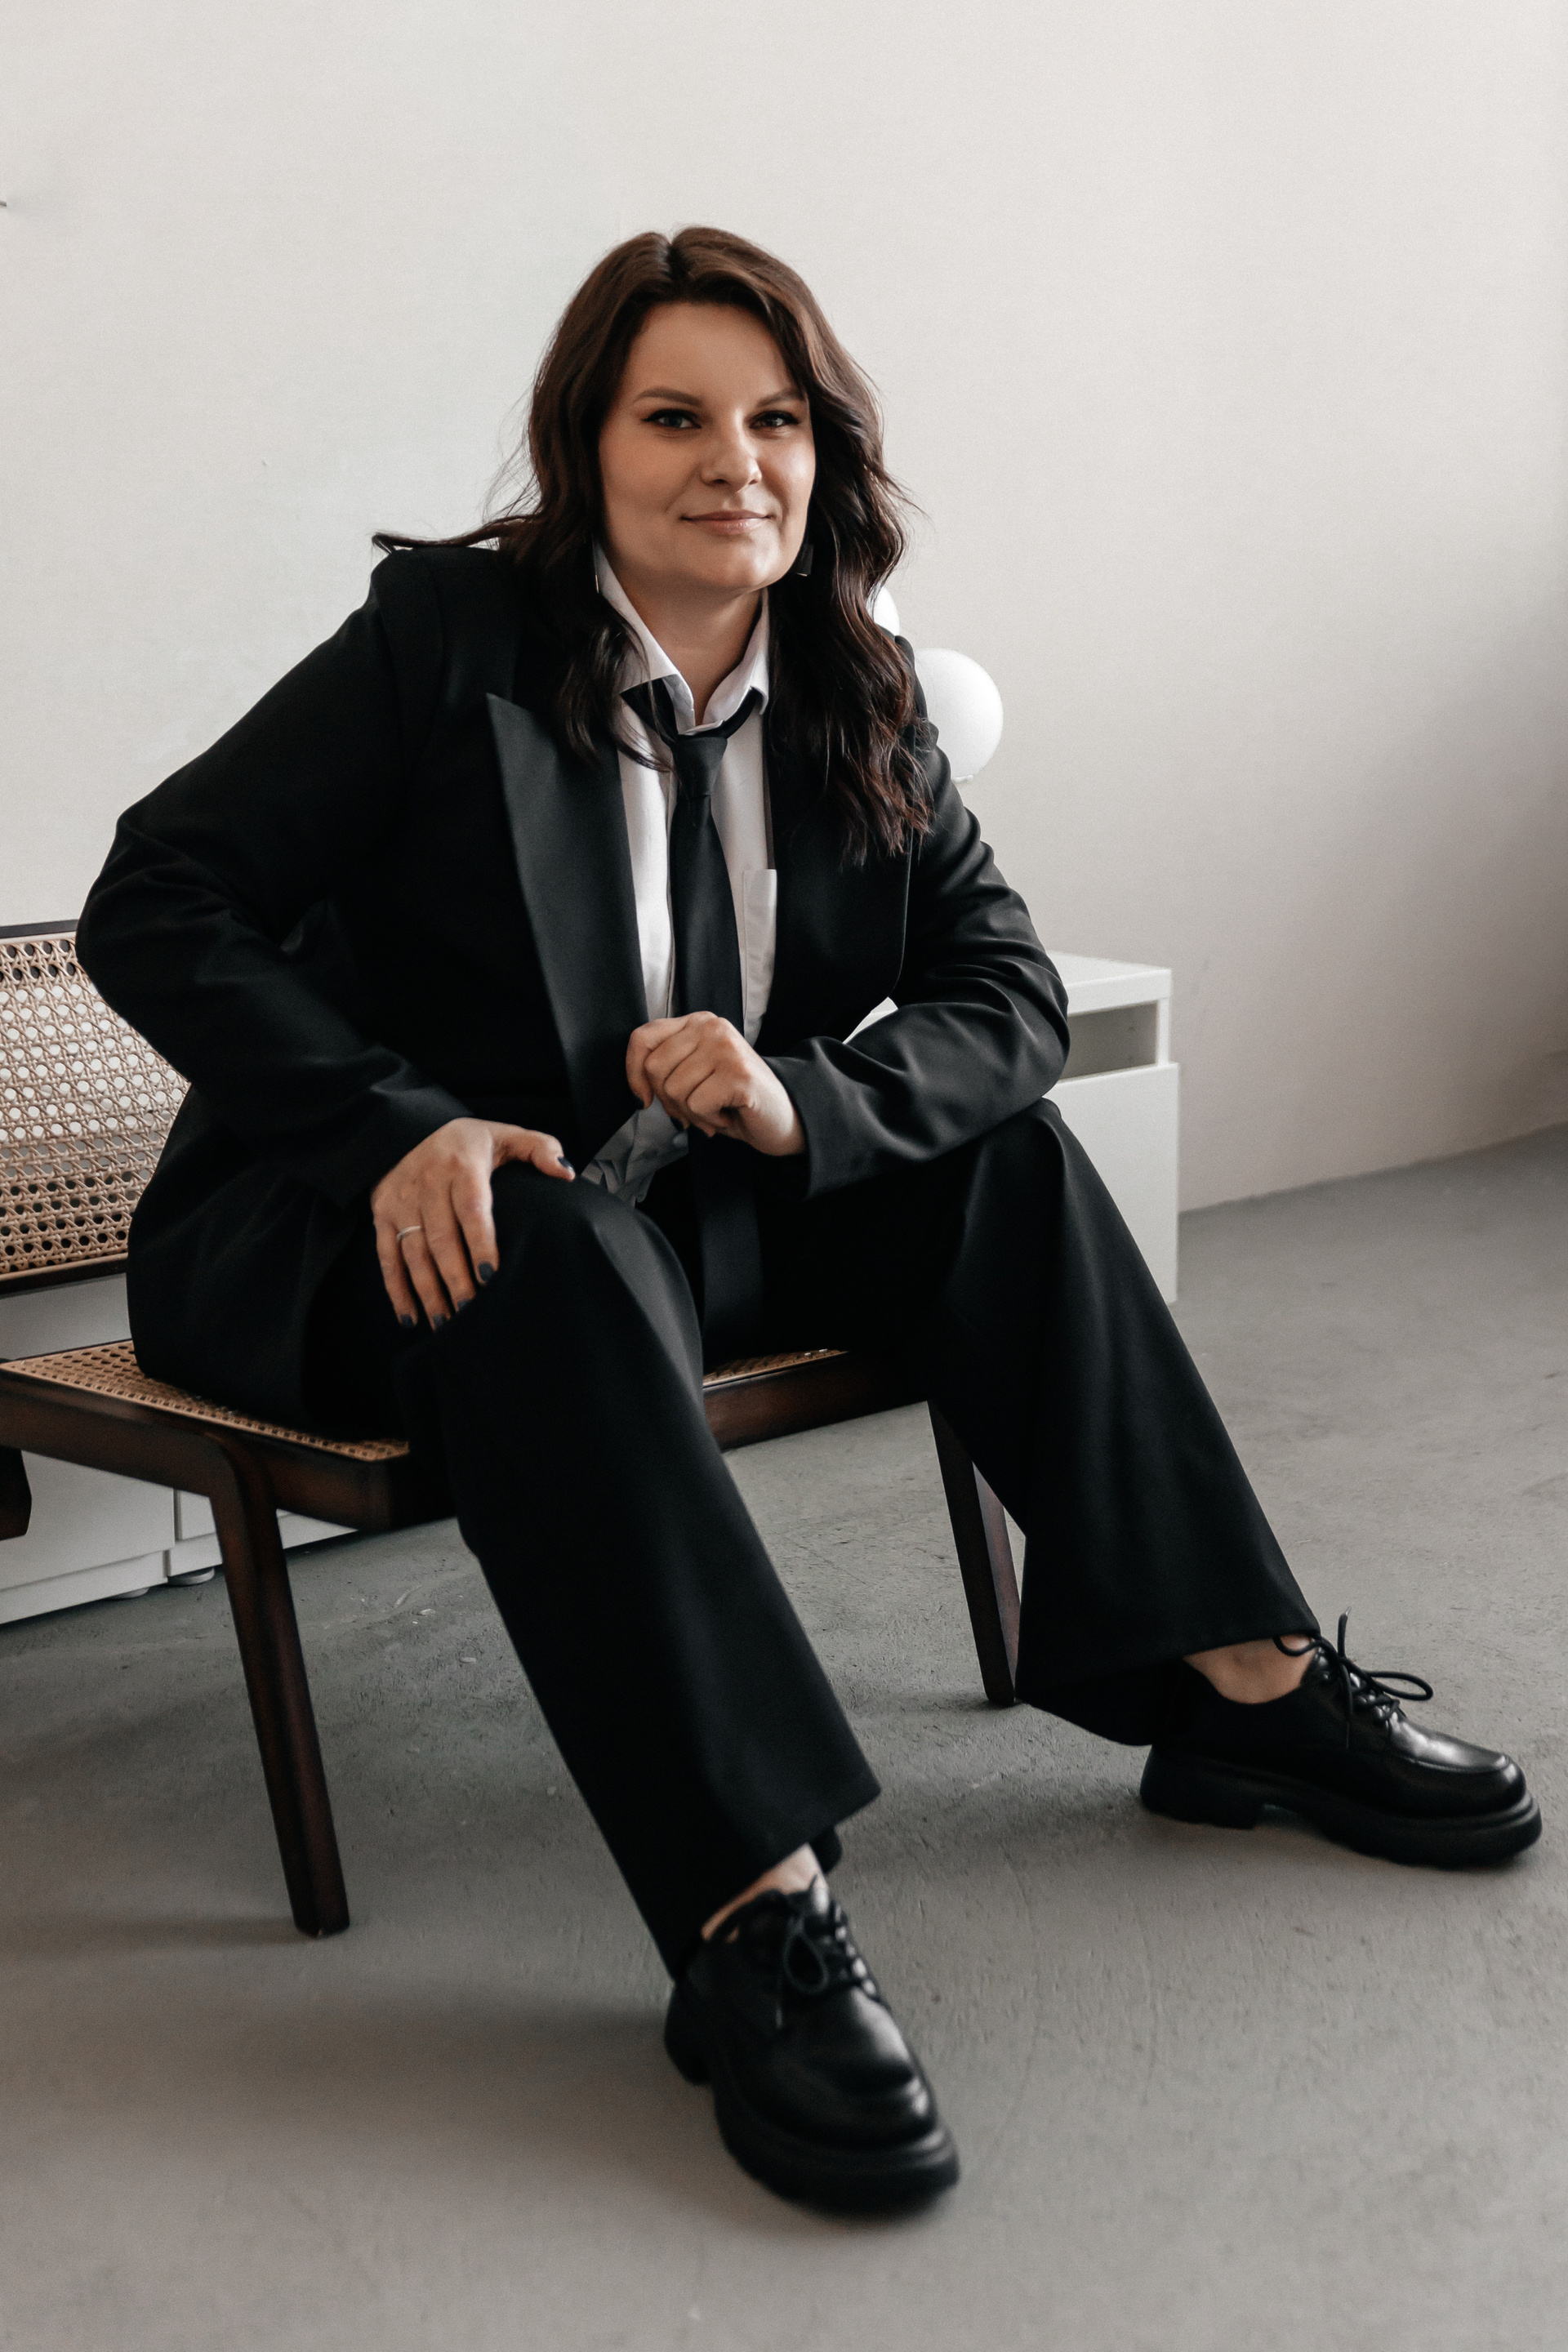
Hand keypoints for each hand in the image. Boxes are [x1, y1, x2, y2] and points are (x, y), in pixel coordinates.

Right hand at [370, 1118, 572, 1326]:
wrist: (408, 1127)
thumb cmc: (468, 1141)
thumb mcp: (505, 1134)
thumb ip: (540, 1148)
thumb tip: (566, 1173)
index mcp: (462, 1165)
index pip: (471, 1208)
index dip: (480, 1243)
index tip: (491, 1276)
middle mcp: (427, 1184)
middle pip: (441, 1239)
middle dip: (456, 1279)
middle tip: (472, 1313)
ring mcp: (401, 1202)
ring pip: (414, 1253)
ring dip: (429, 1292)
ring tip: (446, 1324)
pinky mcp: (382, 1215)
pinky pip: (387, 1257)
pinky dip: (397, 1290)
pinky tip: (411, 1317)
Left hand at [626, 1014, 805, 1156]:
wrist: (781, 1118)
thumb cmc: (732, 1099)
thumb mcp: (694, 1075)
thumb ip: (666, 1069)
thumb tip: (638, 1089)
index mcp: (697, 1022)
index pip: (642, 1038)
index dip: (633, 1073)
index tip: (643, 1098)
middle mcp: (712, 1027)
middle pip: (654, 1068)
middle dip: (668, 1100)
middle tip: (695, 1107)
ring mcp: (727, 1047)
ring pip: (674, 1090)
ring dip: (691, 1113)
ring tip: (715, 1110)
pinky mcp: (738, 1073)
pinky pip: (696, 1105)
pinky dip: (708, 1120)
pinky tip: (727, 1115)